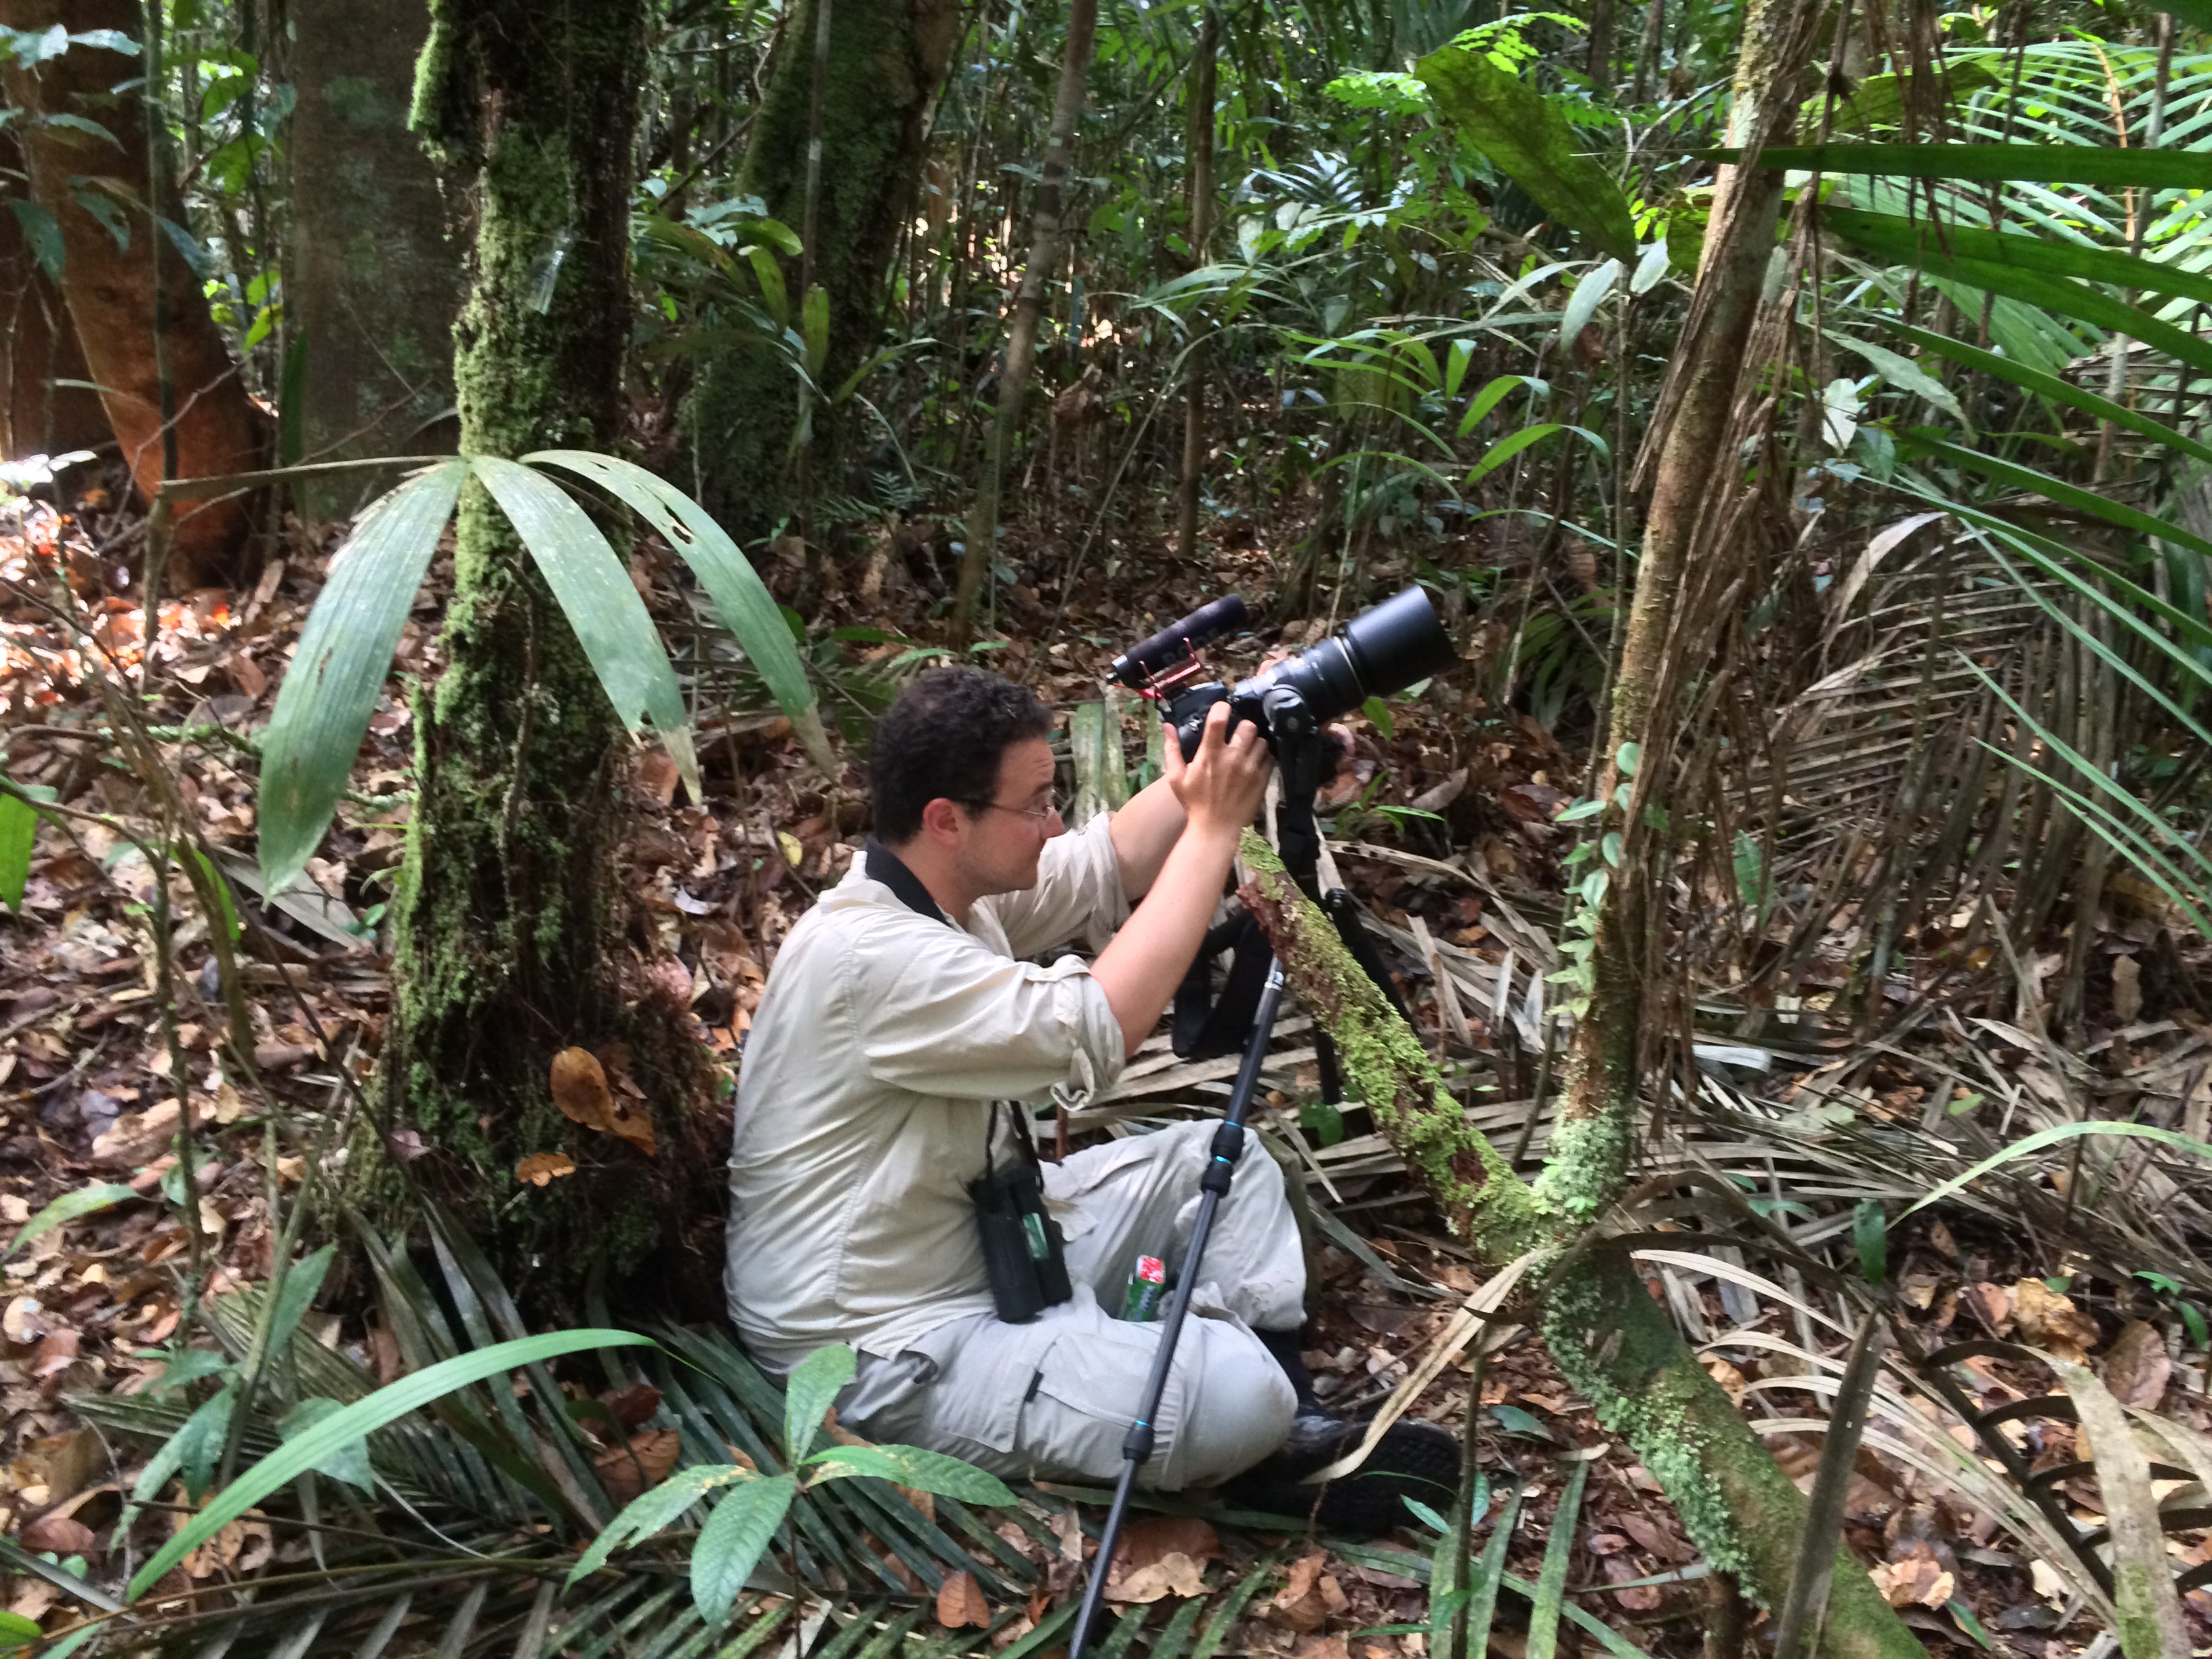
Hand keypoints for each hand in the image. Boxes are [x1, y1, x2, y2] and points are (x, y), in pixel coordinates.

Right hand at [1161, 701, 1271, 838]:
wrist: (1215, 829)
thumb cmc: (1194, 803)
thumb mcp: (1176, 777)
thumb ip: (1172, 749)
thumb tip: (1167, 725)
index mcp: (1210, 754)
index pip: (1219, 719)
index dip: (1222, 708)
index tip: (1222, 710)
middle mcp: (1232, 757)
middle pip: (1248, 726)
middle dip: (1242, 728)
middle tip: (1237, 736)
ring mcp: (1250, 768)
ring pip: (1262, 741)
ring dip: (1254, 743)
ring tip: (1247, 751)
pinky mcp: (1261, 779)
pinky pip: (1269, 758)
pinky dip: (1263, 758)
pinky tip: (1254, 763)